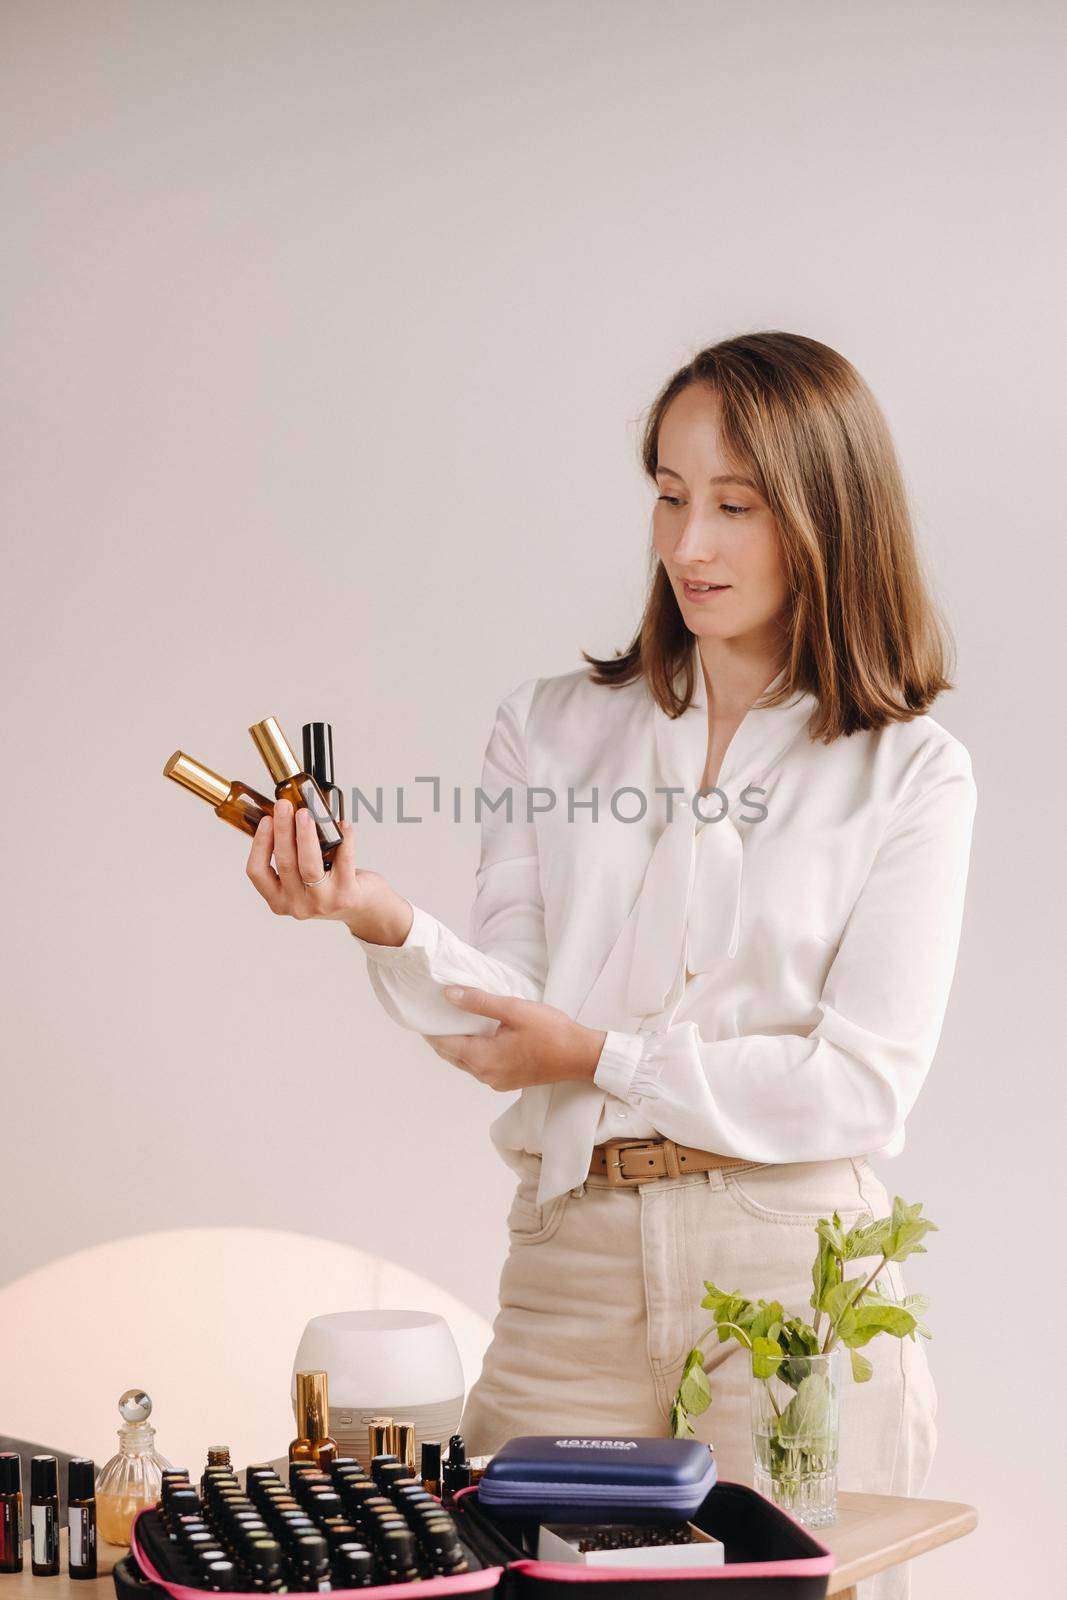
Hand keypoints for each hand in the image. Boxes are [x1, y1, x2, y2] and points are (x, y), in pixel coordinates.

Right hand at [246, 798, 411, 940]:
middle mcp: (297, 905)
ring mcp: (322, 903)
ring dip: (306, 835)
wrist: (363, 908)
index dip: (259, 844)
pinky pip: (344, 861)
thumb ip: (289, 857)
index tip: (266, 819)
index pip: (257, 872)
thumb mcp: (300, 880)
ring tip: (305, 813)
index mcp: (279, 900)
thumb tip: (283, 816)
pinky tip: (343, 824)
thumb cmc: (329, 887)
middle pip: (285, 864)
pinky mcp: (346, 895)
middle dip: (283, 830)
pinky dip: (344, 839)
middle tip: (284, 806)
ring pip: (309, 865)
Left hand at [426, 986, 607, 1091]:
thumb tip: (449, 995)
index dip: (431, 1029)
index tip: (422, 1013)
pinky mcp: (509, 1081)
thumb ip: (479, 1002)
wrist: (581, 1056)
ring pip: (466, 1063)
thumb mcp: (513, 1009)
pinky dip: (473, 1052)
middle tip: (434, 1016)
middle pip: (452, 1056)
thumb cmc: (551, 1031)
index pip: (445, 1044)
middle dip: (441, 1038)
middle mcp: (486, 1075)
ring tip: (454, 1022)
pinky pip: (481, 1067)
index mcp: (483, 1059)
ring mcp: (497, 1081)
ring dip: (457, 1046)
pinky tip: (478, 1036)